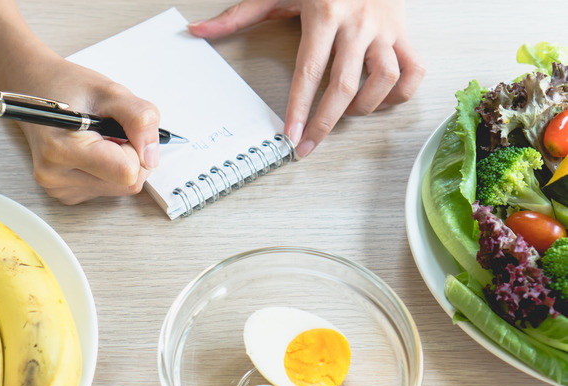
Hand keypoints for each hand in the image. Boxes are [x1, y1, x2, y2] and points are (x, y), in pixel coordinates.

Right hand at [8, 53, 161, 203]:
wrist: (36, 88)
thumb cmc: (68, 87)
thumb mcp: (111, 92)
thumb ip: (140, 119)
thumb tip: (151, 157)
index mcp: (62, 150)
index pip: (127, 172)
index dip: (135, 148)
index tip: (121, 128)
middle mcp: (56, 176)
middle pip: (127, 184)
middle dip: (131, 156)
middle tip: (111, 130)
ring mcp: (59, 188)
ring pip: (121, 188)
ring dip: (122, 163)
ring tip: (99, 137)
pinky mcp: (66, 194)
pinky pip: (108, 189)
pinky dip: (110, 170)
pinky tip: (92, 150)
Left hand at [189, 0, 425, 156]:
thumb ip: (239, 15)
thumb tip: (199, 32)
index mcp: (324, 13)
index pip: (310, 71)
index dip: (300, 108)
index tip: (291, 136)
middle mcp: (358, 23)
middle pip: (345, 86)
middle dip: (325, 124)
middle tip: (309, 146)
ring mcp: (385, 29)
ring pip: (385, 80)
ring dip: (365, 107)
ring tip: (346, 114)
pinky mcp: (403, 33)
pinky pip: (413, 70)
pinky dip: (400, 93)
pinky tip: (380, 100)